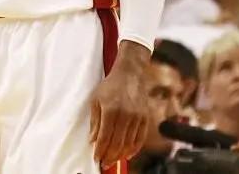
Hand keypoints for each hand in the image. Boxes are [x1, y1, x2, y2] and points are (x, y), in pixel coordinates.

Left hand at [90, 44, 149, 167]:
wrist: (130, 74)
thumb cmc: (111, 85)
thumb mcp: (96, 100)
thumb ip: (95, 121)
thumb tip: (93, 139)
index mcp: (111, 110)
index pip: (105, 137)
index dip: (100, 150)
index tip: (97, 158)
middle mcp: (126, 115)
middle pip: (117, 143)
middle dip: (109, 156)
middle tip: (104, 163)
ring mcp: (137, 117)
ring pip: (129, 143)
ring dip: (120, 155)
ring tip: (113, 160)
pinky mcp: (145, 118)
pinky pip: (140, 138)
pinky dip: (134, 149)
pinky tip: (127, 154)